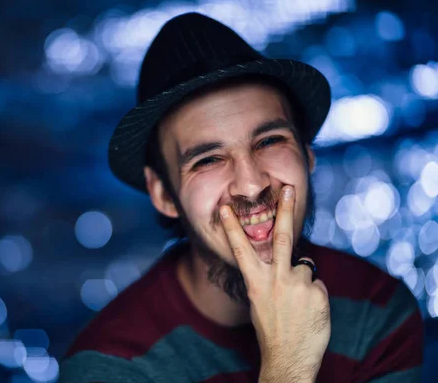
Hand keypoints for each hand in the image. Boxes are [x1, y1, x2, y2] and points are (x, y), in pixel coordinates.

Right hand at [219, 185, 330, 381]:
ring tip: (297, 305)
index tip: (227, 208)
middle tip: (290, 189)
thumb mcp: (259, 301)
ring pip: (305, 269)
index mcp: (256, 282)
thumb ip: (269, 278)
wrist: (288, 358)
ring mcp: (299, 285)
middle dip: (285, 210)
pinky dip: (314, 295)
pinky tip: (308, 312)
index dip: (233, 227)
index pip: (241, 249)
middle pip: (281, 237)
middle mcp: (276, 279)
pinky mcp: (318, 293)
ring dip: (302, 283)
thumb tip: (287, 262)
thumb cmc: (271, 329)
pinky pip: (317, 284)